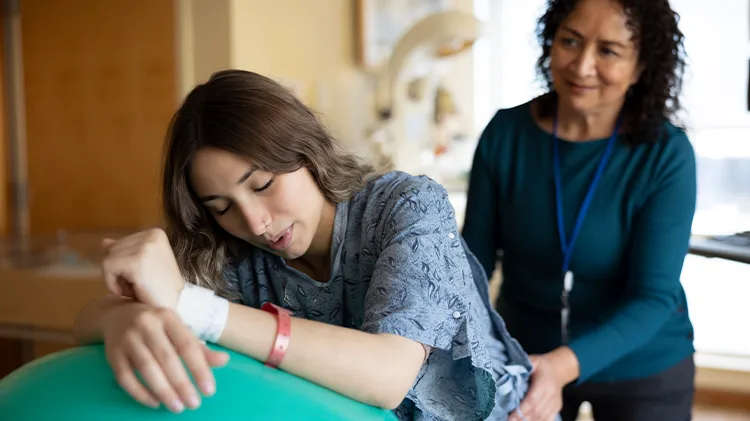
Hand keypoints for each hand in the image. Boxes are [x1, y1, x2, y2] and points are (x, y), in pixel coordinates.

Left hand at [101, 228, 184, 308]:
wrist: (172, 308)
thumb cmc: (159, 291)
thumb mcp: (141, 266)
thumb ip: (124, 252)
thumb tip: (104, 242)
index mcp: (156, 234)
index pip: (120, 243)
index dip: (123, 265)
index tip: (139, 278)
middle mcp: (152, 236)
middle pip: (112, 249)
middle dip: (119, 271)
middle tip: (139, 285)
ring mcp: (145, 247)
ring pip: (108, 258)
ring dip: (116, 279)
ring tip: (136, 288)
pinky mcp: (136, 261)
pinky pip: (108, 267)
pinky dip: (112, 284)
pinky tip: (128, 292)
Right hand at [102, 302, 229, 412]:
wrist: (118, 315)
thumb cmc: (157, 326)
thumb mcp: (179, 330)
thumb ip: (199, 348)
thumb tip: (224, 361)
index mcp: (168, 317)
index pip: (187, 345)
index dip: (199, 368)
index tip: (209, 390)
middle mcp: (147, 324)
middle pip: (167, 358)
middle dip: (182, 384)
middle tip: (194, 404)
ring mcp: (127, 338)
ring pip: (146, 368)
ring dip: (163, 391)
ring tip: (177, 407)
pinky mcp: (112, 353)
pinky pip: (125, 377)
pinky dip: (140, 393)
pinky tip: (155, 403)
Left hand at [510, 347, 579, 420]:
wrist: (559, 369)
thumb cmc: (542, 365)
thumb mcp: (532, 361)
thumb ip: (521, 367)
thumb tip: (506, 371)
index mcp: (544, 383)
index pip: (532, 400)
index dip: (521, 410)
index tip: (510, 417)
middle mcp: (551, 395)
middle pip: (536, 411)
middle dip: (522, 418)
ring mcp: (555, 403)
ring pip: (542, 417)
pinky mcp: (556, 408)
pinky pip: (548, 419)